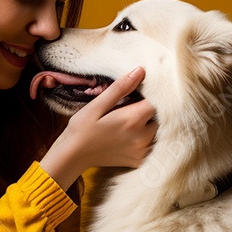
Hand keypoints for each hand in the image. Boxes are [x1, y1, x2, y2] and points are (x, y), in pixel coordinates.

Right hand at [39, 67, 155, 190]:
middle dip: (147, 110)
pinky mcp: (138, 161)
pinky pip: (150, 145)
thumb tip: (141, 71)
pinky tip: (127, 136)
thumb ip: (120, 88)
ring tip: (127, 123)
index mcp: (133, 119)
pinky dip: (143, 138)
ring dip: (146, 124)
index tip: (138, 94)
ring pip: (155, 131)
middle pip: (158, 116)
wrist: (73, 157)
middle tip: (128, 108)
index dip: (150, 95)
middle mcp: (142, 137)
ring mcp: (141, 151)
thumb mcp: (96, 105)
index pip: (157, 101)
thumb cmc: (81, 129)